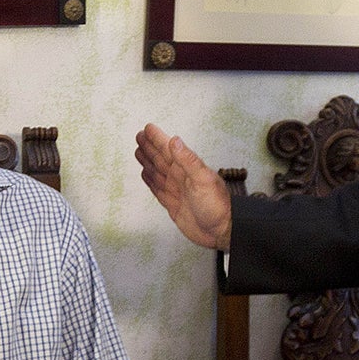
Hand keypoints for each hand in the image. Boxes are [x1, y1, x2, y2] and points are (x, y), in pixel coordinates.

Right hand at [135, 125, 232, 250]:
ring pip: (156, 172)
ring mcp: (176, 190)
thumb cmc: (216, 205)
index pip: (169, 149)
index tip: (148, 128)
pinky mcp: (172, 204)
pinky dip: (150, 181)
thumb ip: (188, 160)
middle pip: (160, 159)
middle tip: (139, 136)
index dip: (158, 139)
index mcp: (187, 168)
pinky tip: (146, 174)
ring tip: (139, 151)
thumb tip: (175, 141)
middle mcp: (180, 177)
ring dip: (147, 161)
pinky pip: (157, 188)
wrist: (220, 231)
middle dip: (149, 147)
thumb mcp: (202, 179)